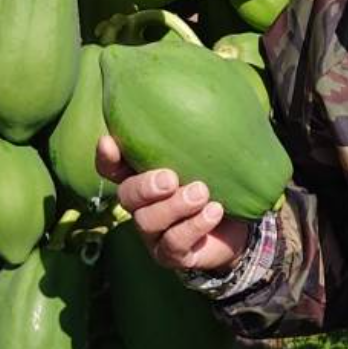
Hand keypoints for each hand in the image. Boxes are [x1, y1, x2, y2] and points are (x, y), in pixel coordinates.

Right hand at [95, 135, 250, 274]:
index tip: (109, 141)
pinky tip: (214, 210)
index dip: (106, 158)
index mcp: (143, 178)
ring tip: (202, 191)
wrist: (241, 228)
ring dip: (175, 206)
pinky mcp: (171, 255)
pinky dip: (195, 225)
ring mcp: (153, 234)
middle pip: (127, 196)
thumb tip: (206, 92)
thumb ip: (198, 135)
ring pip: (148, 221)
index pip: (113, 168)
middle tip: (170, 177)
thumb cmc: (220, 183)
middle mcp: (142, 206)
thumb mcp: (208, 157)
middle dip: (146, 185)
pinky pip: (174, 243)